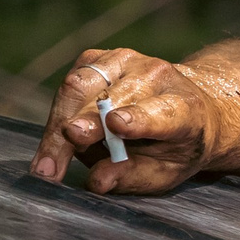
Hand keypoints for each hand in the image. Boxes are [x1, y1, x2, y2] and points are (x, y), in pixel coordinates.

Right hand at [29, 49, 227, 193]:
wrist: (189, 105)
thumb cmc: (177, 145)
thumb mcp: (167, 171)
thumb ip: (134, 176)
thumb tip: (97, 181)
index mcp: (183, 107)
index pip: (159, 112)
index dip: (137, 118)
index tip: (115, 125)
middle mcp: (155, 75)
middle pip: (107, 98)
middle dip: (79, 128)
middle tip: (51, 169)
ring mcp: (124, 60)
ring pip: (78, 87)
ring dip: (57, 127)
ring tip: (50, 165)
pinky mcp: (97, 58)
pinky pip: (69, 86)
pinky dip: (59, 116)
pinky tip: (63, 139)